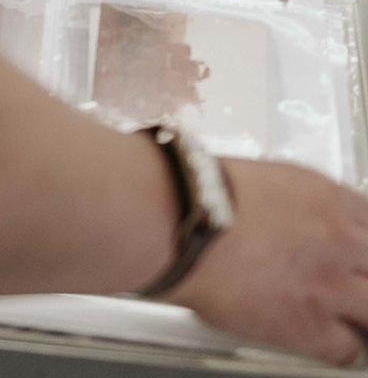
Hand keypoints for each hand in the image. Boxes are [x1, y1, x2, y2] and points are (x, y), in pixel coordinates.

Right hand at [165, 159, 367, 365]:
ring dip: (359, 314)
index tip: (354, 253)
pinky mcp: (308, 325)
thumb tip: (284, 216)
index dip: (362, 243)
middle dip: (363, 277)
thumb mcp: (258, 180)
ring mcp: (330, 285)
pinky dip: (338, 348)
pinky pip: (346, 350)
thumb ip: (288, 204)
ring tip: (345, 318)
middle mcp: (340, 241)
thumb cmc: (199, 198)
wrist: (181, 223)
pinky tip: (325, 342)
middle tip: (349, 284)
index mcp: (327, 199)